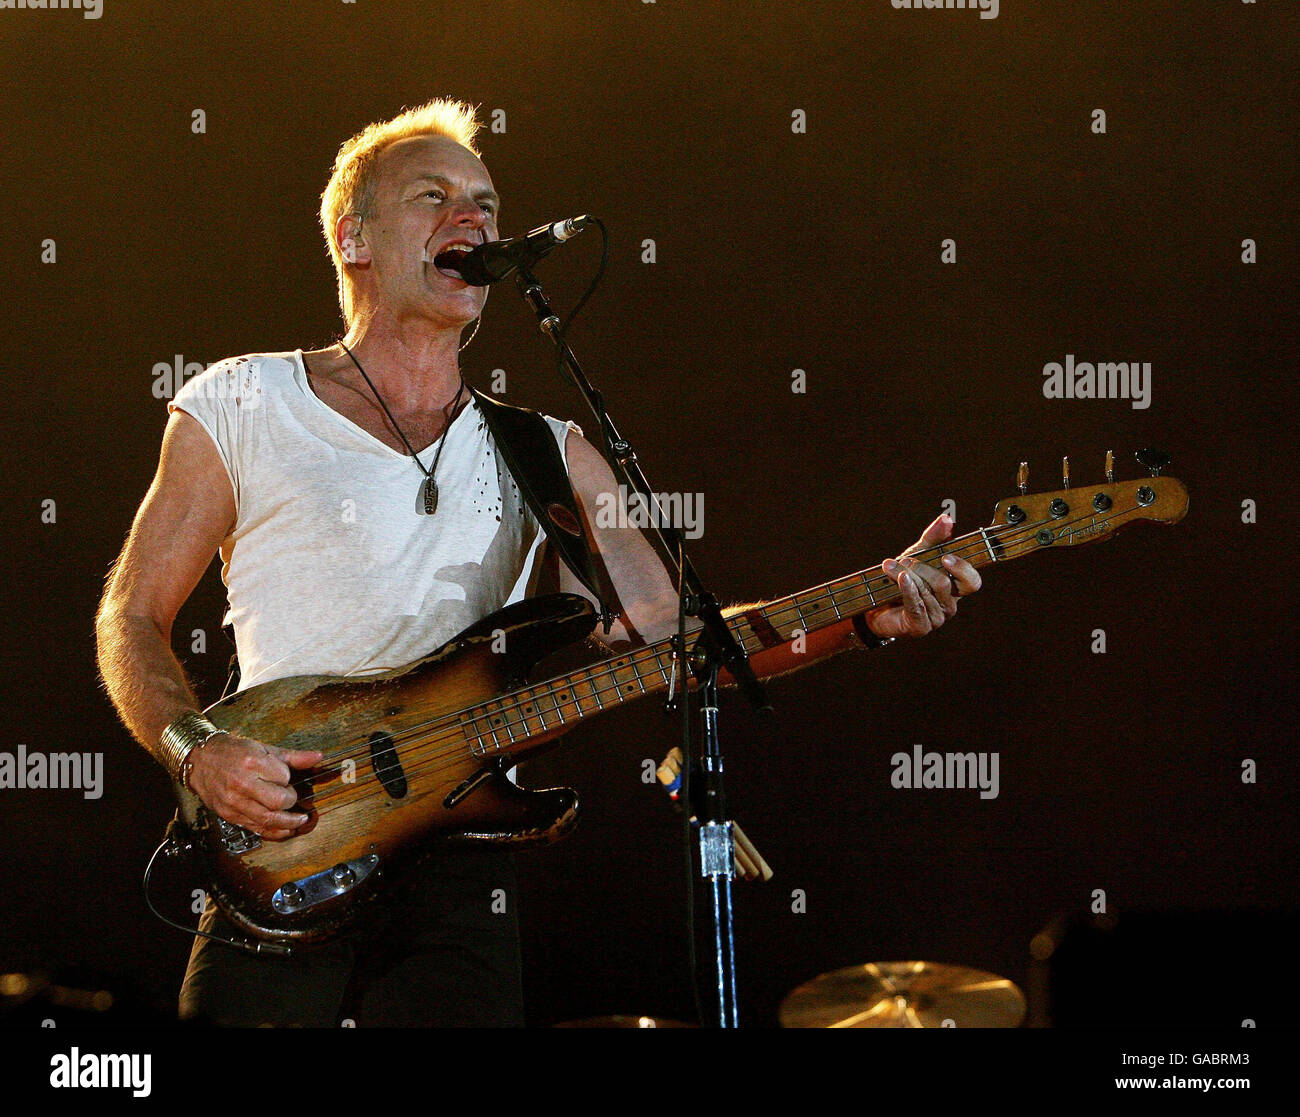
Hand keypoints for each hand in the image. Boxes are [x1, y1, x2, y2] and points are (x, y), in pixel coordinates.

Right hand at [186, 733, 322, 839]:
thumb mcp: (263, 748)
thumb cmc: (233, 752)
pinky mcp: (230, 815)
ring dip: (289, 823)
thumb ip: (293, 757)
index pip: (283, 777)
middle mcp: (242, 784)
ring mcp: (234, 802)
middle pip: (277, 801)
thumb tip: (318, 757)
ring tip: (300, 820)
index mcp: (251, 762)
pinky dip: (274, 832)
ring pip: (268, 820)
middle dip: (290, 800)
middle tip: (290, 796)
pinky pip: (256, 829)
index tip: (286, 778)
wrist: (200, 761)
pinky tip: (286, 830)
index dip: (289, 779)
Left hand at [865, 513, 981, 638]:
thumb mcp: (918, 554)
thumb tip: (947, 518)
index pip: (972, 582)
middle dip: (921, 567)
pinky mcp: (920, 627)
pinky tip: (900, 578)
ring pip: (927, 592)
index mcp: (955, 588)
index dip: (963, 569)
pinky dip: (907, 589)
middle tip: (904, 559)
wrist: (876, 605)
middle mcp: (950, 605)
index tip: (946, 557)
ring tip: (890, 567)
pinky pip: (917, 605)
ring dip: (906, 575)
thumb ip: (934, 537)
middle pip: (944, 583)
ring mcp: (936, 618)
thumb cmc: (901, 579)